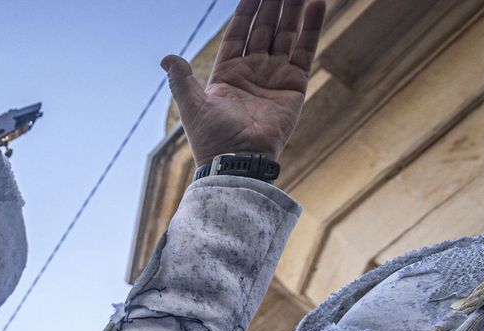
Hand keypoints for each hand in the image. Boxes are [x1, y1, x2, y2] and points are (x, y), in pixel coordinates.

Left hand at [163, 0, 324, 165]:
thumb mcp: (192, 107)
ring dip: (293, 10)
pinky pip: (305, 50)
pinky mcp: (294, 84)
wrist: (238, 162)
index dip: (246, 11)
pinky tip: (317, 4)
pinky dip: (312, 27)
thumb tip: (167, 58)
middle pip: (264, 29)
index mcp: (227, 73)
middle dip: (272, 4)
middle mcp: (252, 71)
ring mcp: (274, 76)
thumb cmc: (212, 139)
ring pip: (286, 34)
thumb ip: (182, 81)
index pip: (238, 33)